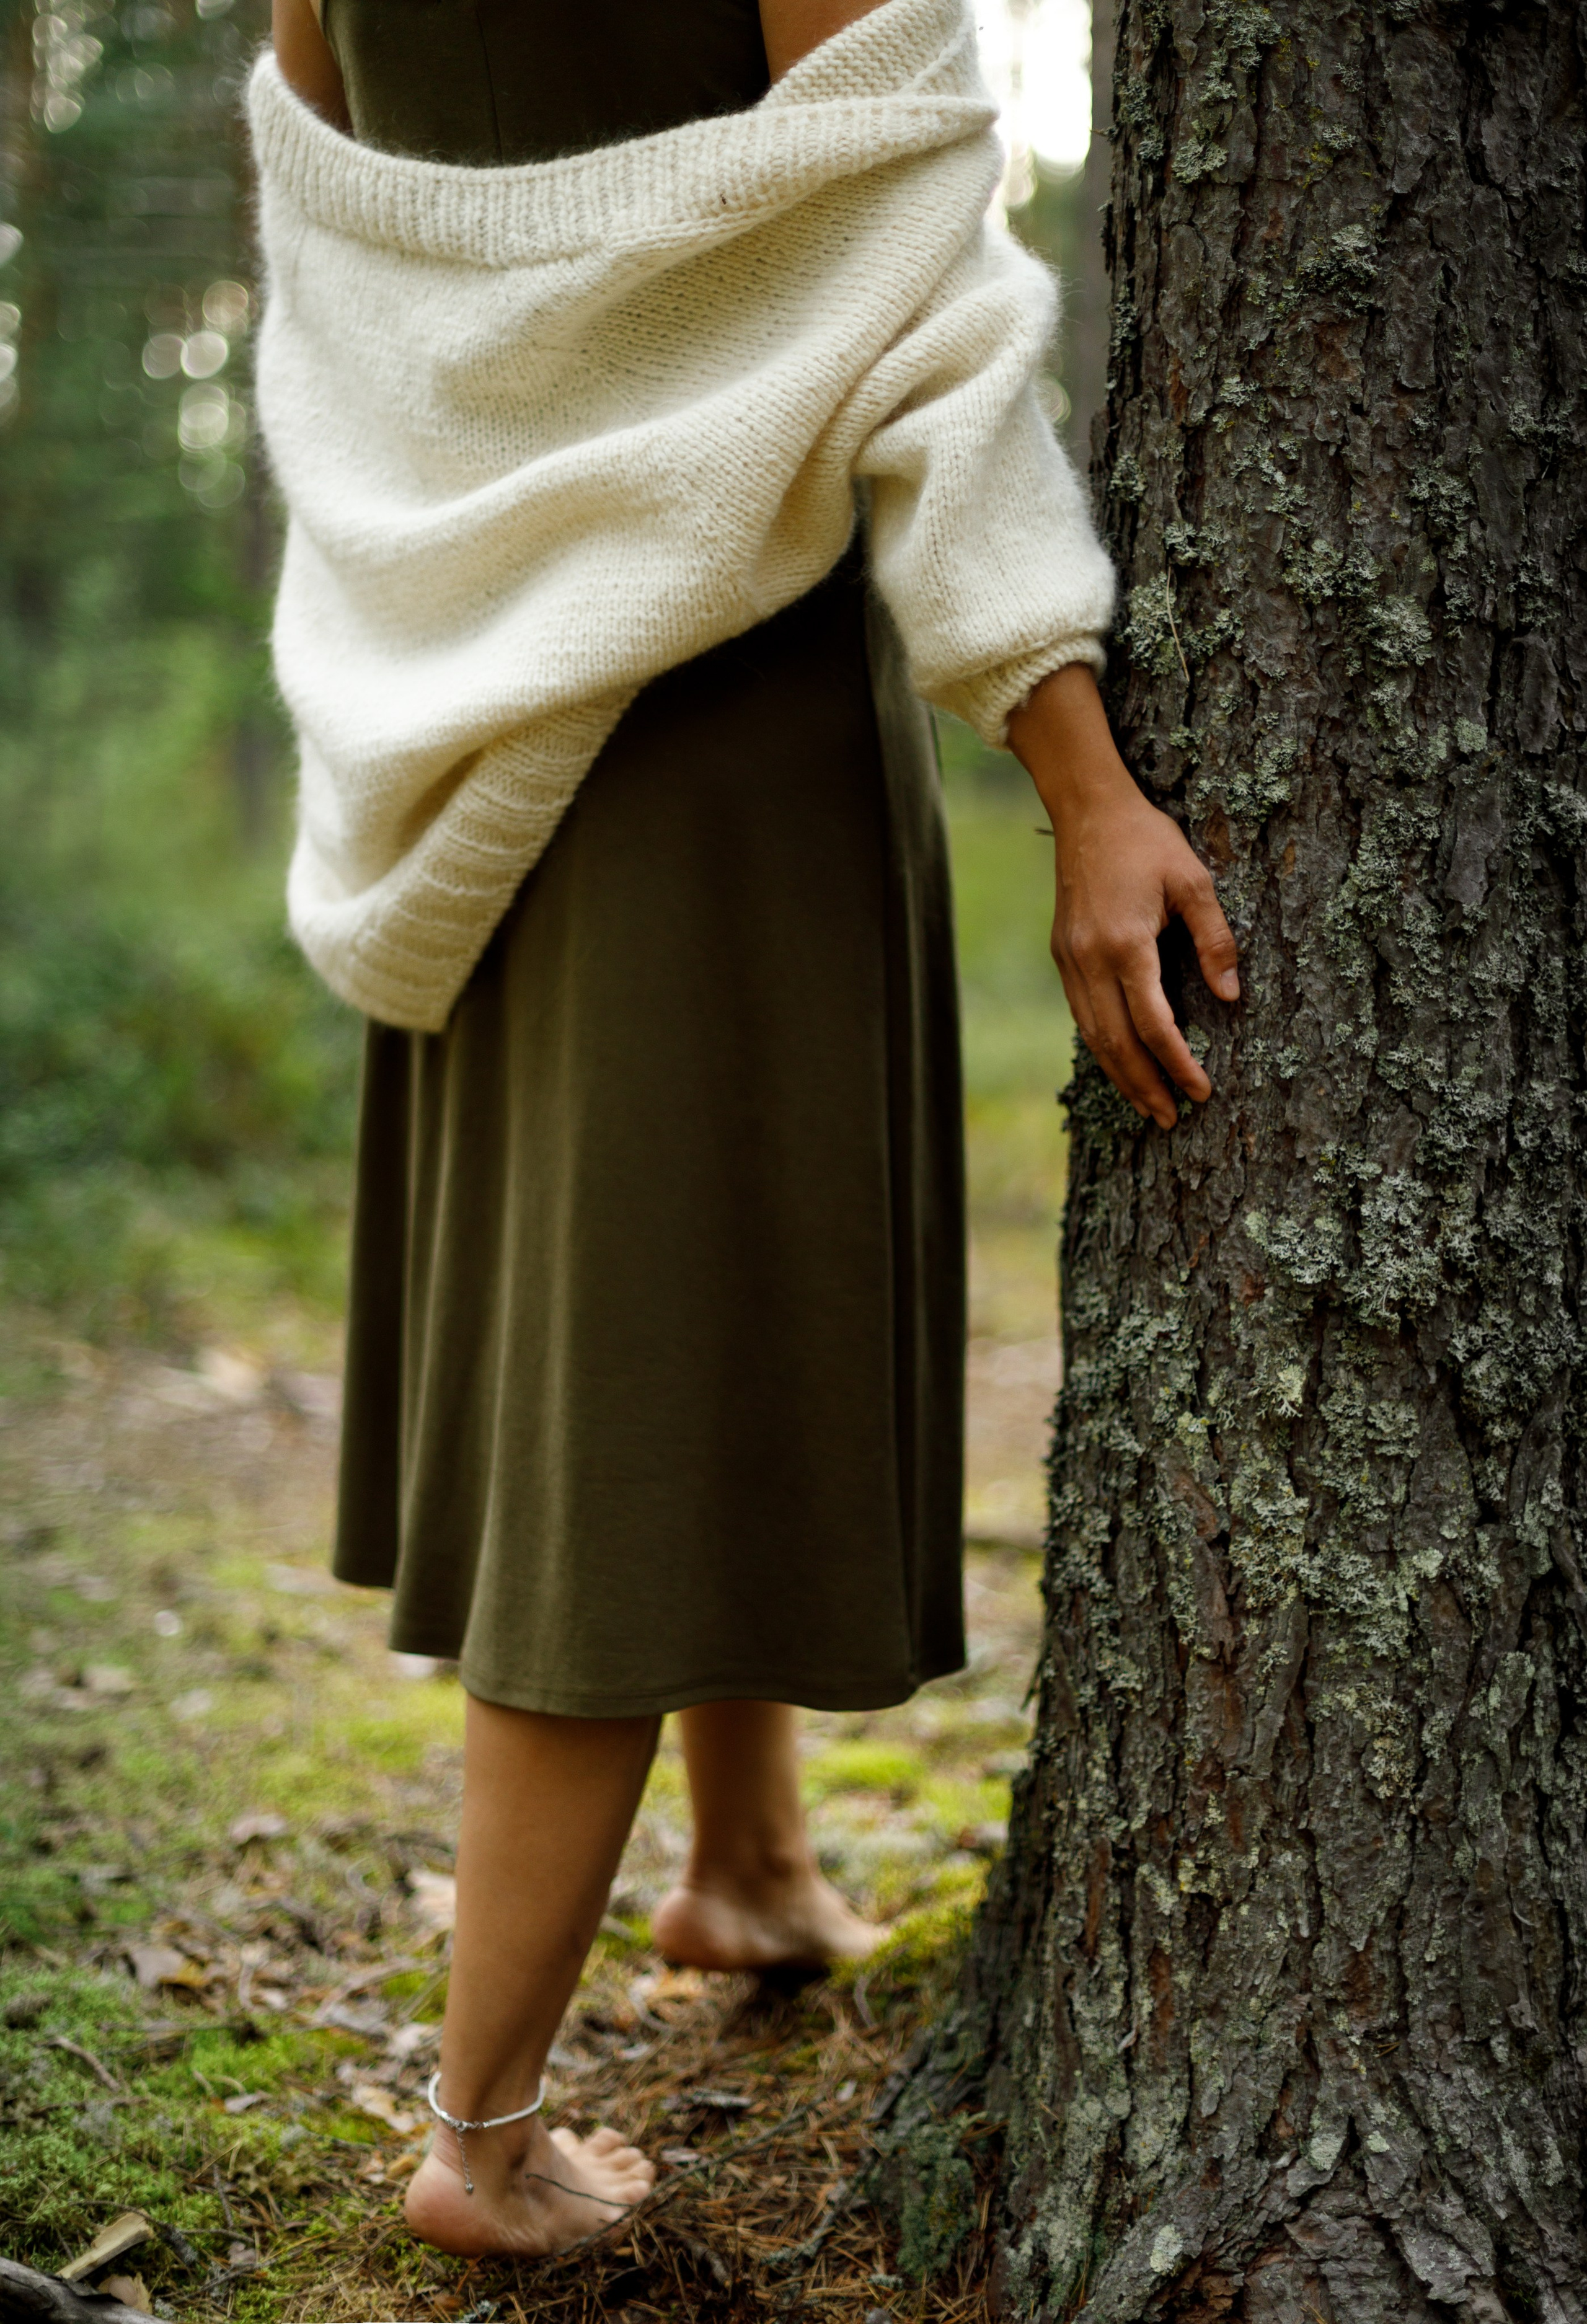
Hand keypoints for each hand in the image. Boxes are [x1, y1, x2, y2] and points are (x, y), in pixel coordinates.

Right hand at [1007, 664, 1238, 1131]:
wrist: (1087, 810)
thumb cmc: (1146, 840)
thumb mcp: (1195, 880)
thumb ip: (1215, 939)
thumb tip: (1231, 995)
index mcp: (1126, 943)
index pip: (1153, 1023)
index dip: (1178, 1062)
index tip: (1201, 1090)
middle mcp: (1090, 960)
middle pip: (1116, 1043)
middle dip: (1145, 1085)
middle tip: (1171, 1119)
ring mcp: (1070, 960)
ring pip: (1092, 1035)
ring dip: (1120, 1075)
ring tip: (1147, 1105)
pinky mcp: (1063, 955)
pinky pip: (1082, 1015)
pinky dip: (1102, 1047)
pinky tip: (1120, 1063)